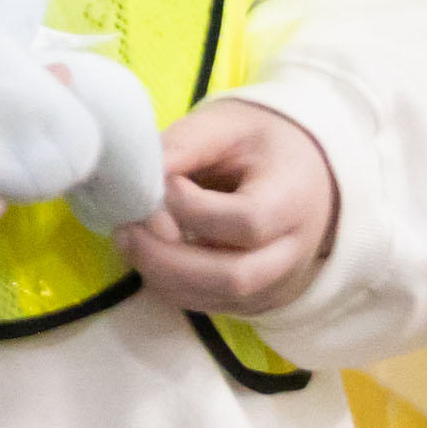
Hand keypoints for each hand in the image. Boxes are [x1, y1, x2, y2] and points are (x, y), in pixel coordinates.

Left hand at [113, 98, 339, 315]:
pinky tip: (148, 251)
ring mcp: (274, 284)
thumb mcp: (227, 124)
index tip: (164, 183)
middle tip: (127, 228)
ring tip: (129, 236)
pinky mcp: (252, 300)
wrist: (300, 175)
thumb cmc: (258, 146)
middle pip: (234, 276)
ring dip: (160, 273)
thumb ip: (184, 144)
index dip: (194, 209)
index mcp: (294, 200)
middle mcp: (292, 253)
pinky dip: (167, 283)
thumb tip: (138, 174)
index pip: (249, 222)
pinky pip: (205, 303)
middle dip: (168, 258)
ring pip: (214, 298)